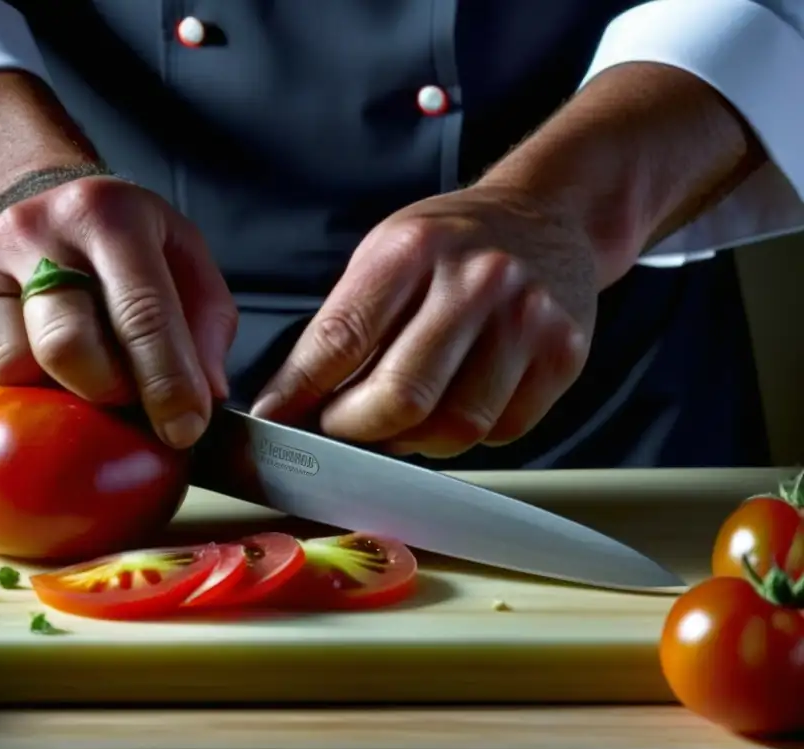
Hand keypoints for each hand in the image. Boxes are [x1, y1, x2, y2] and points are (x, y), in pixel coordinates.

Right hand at [0, 176, 236, 449]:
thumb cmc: (127, 249)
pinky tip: (23, 369)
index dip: (166, 383)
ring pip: (5, 361)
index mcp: (110, 216)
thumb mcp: (185, 263)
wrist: (42, 202)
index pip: (142, 312)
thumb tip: (204, 399)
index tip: (184, 431)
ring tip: (72, 377)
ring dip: (46, 392)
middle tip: (124, 396)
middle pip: (64, 344)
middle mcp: (37, 229)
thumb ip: (205, 328)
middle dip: (106, 391)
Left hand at [251, 184, 597, 457]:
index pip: (342, 338)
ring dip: (411, 440)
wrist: (547, 217)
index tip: (275, 417)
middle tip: (338, 426)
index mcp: (416, 249)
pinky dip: (463, 435)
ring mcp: (528, 320)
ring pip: (454, 427)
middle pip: (401, 396)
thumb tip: (291, 401)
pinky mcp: (564, 357)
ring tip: (396, 418)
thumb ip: (344, 323)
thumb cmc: (453, 242)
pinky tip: (451, 405)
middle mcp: (478, 280)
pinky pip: (500, 431)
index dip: (298, 390)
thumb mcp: (387, 254)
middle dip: (354, 428)